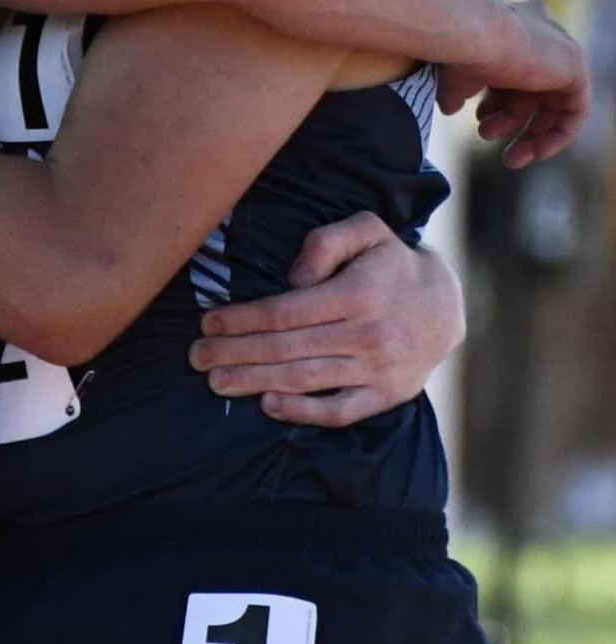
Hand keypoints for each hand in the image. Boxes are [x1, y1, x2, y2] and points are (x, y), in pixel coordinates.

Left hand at [187, 212, 463, 427]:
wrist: (446, 305)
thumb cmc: (390, 263)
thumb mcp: (366, 230)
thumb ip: (326, 241)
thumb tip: (293, 278)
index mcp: (359, 294)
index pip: (286, 311)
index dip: (243, 319)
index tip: (208, 322)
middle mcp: (369, 335)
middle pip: (287, 349)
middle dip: (236, 353)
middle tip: (196, 356)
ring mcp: (380, 371)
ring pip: (305, 380)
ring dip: (255, 382)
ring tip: (216, 382)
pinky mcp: (387, 396)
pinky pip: (340, 411)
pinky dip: (303, 412)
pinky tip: (268, 405)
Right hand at [440, 0, 587, 167]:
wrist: (472, 32)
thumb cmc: (458, 49)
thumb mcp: (453, 76)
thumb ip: (456, 92)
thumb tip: (449, 109)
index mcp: (512, 28)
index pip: (512, 74)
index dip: (496, 104)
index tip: (478, 120)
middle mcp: (540, 35)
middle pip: (531, 91)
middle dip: (509, 122)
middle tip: (489, 139)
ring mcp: (560, 50)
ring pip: (551, 104)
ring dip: (530, 135)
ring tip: (509, 157)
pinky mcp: (575, 67)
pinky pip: (575, 110)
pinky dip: (558, 134)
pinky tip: (538, 153)